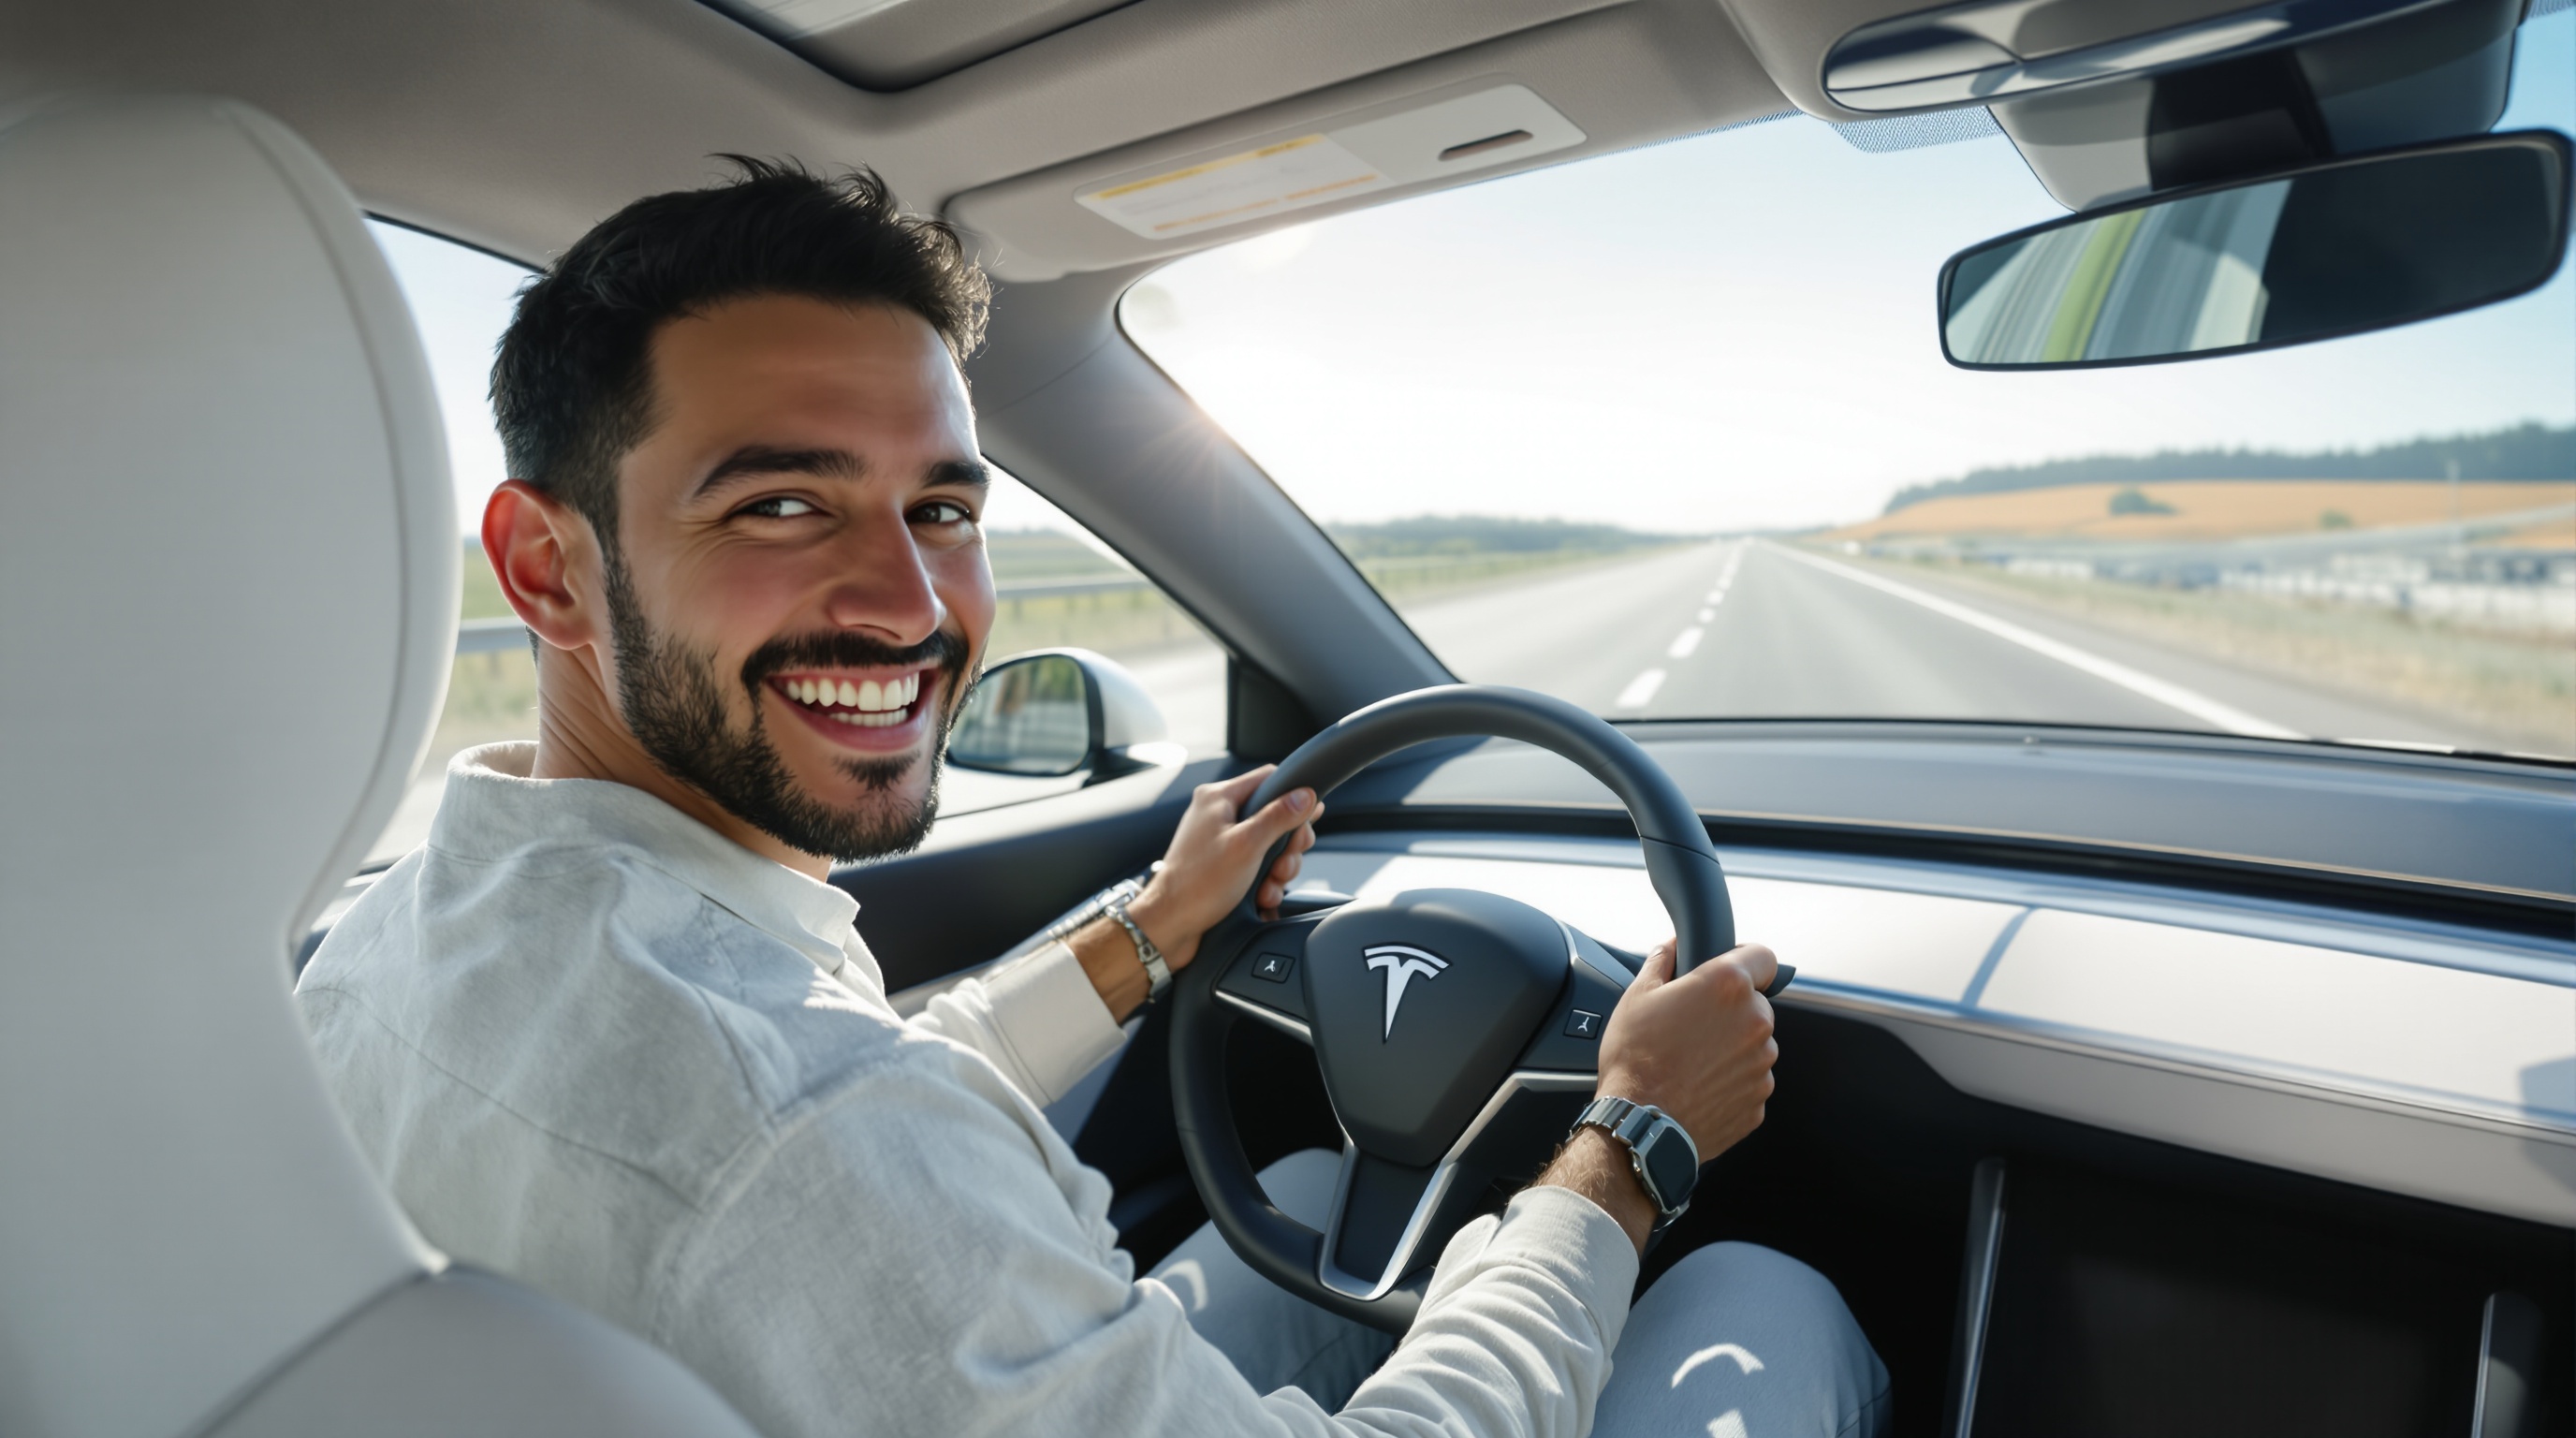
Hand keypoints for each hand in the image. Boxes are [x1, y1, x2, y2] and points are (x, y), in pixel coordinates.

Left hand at [1067, 767, 1319, 1018]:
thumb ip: (1279, 817)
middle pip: (1274, 815)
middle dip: (1287, 845)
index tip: (1307, 819)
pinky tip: (1261, 897)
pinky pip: (1256, 866)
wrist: (1169, 926)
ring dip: (1278, 869)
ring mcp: (1220, 841)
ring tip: (1268, 887)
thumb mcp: (1247, 845)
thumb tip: (1305, 796)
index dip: (1294, 797)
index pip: (1269, 779)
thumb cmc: (1198, 885)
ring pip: (1269, 845)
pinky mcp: (1222, 866)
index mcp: (1218, 797)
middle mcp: (1218, 815)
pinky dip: (1264, 882)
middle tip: (1284, 863)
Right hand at [1540, 938, 1776, 1249]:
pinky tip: (1696, 1086)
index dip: (1746, 960)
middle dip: (1729, 1011)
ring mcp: (1762, 1064)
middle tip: (1691, 1025)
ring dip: (1730, 1048)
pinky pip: (1748, 1081)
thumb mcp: (1636, 996)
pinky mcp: (1758, 1099)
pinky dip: (1729, 1081)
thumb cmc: (1635, 1060)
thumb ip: (1662, 962)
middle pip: (1755, 1004)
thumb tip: (1671, 948)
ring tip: (1690, 1061)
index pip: (1763, 957)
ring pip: (1753, 1045)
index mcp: (1728, 987)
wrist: (1639, 1124)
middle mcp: (1755, 1022)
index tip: (1732, 970)